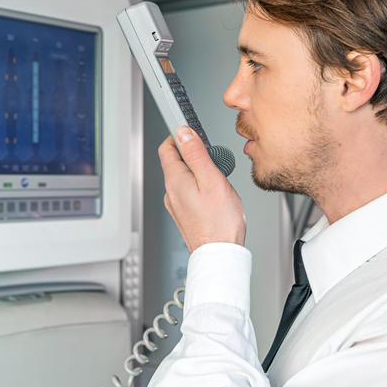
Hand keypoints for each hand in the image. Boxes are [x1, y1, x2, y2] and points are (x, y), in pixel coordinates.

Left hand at [159, 126, 245, 252]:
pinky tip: (215, 195)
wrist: (219, 254)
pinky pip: (188, 193)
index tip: (191, 132)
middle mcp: (171, 193)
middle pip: (175, 163)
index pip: (167, 148)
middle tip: (212, 157)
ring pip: (183, 178)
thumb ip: (196, 154)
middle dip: (192, 154)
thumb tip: (183, 133)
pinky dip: (199, 187)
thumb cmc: (219, 223)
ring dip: (197, 172)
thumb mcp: (211, 179)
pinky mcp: (184, 215)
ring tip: (217, 178)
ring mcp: (176, 206)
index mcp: (174, 181)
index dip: (178, 136)